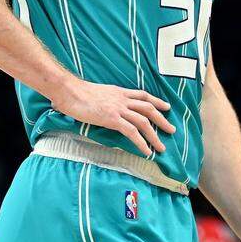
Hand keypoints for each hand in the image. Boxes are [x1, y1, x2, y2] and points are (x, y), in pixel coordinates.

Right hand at [52, 77, 176, 155]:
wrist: (69, 91)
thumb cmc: (76, 93)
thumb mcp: (97, 93)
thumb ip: (105, 100)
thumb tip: (104, 107)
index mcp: (119, 92)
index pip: (143, 95)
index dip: (156, 101)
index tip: (166, 107)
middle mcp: (122, 99)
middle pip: (148, 108)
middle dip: (162, 120)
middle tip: (171, 130)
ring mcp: (118, 109)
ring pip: (143, 121)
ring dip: (155, 135)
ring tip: (161, 147)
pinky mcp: (111, 119)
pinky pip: (131, 132)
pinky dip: (141, 142)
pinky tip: (147, 151)